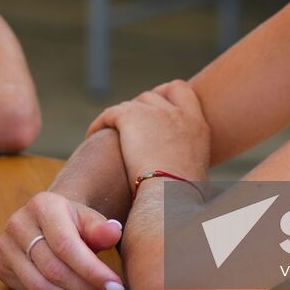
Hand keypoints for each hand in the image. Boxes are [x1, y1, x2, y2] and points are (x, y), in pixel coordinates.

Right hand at [0, 191, 126, 289]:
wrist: (47, 221)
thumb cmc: (74, 222)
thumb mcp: (90, 220)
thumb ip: (101, 229)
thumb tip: (114, 232)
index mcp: (42, 205)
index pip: (67, 245)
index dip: (92, 270)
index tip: (116, 286)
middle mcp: (17, 223)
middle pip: (53, 269)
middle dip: (86, 287)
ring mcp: (5, 246)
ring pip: (40, 286)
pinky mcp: (1, 267)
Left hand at [86, 80, 210, 187]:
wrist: (169, 198)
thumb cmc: (181, 199)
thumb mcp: (194, 172)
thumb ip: (184, 159)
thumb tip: (173, 168)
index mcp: (197, 126)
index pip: (180, 90)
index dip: (165, 95)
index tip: (155, 109)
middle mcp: (178, 114)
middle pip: (152, 96)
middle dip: (139, 108)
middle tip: (127, 127)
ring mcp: (154, 113)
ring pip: (131, 105)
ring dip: (121, 118)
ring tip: (110, 134)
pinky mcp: (131, 116)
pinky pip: (109, 114)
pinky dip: (100, 124)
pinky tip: (92, 136)